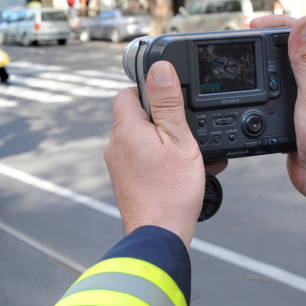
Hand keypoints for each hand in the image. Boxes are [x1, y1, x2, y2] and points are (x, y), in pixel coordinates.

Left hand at [105, 62, 223, 247]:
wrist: (160, 236)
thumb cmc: (170, 192)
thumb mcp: (179, 139)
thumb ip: (168, 103)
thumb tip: (159, 69)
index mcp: (126, 128)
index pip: (129, 92)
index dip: (151, 91)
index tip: (171, 100)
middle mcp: (116, 145)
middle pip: (138, 116)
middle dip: (163, 119)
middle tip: (186, 131)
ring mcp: (119, 165)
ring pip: (143, 139)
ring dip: (167, 141)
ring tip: (189, 155)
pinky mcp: (126, 181)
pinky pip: (144, 159)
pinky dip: (162, 160)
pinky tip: (183, 171)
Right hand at [249, 15, 305, 226]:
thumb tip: (302, 24)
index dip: (282, 25)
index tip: (256, 24)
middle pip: (294, 48)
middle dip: (269, 39)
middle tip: (245, 35)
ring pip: (284, 69)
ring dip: (266, 61)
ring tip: (245, 54)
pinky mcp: (297, 111)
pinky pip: (278, 90)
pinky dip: (265, 84)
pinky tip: (253, 83)